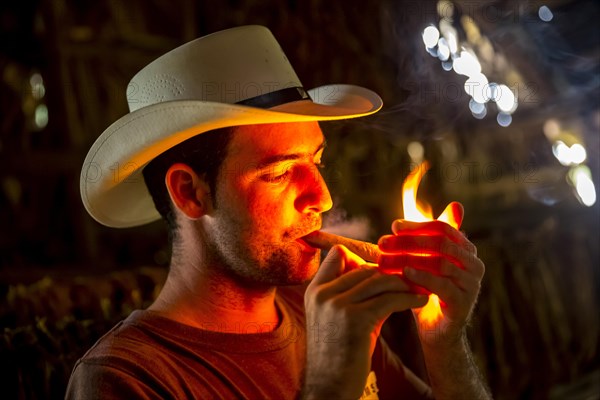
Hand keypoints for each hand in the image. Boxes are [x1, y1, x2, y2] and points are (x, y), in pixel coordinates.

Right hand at [302, 245, 427, 398]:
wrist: (329, 387)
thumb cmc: (339, 354)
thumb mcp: (337, 318)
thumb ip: (353, 294)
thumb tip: (382, 275)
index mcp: (315, 291)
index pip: (338, 254)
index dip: (362, 258)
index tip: (384, 269)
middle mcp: (323, 294)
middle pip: (365, 267)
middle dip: (390, 272)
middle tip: (412, 276)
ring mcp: (337, 305)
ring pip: (379, 280)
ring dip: (404, 283)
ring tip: (419, 288)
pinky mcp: (356, 319)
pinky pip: (389, 299)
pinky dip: (409, 298)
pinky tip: (420, 301)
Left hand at [378, 219, 484, 348]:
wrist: (437, 331)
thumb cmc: (427, 290)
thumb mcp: (422, 261)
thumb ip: (418, 237)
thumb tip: (405, 205)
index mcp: (465, 249)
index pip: (442, 228)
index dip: (417, 225)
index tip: (393, 226)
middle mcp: (473, 263)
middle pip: (440, 242)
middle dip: (409, 241)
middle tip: (383, 242)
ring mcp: (471, 283)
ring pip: (439, 262)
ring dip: (409, 258)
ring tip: (386, 258)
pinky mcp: (464, 303)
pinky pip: (442, 285)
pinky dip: (422, 277)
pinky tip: (403, 273)